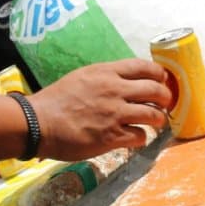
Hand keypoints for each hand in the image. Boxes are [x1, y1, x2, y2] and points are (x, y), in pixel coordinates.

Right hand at [28, 58, 171, 160]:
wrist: (39, 123)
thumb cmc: (55, 101)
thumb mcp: (81, 77)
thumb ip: (104, 78)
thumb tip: (122, 83)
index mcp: (106, 72)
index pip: (144, 66)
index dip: (159, 74)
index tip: (163, 80)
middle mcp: (114, 90)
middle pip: (156, 90)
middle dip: (165, 97)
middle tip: (165, 103)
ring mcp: (115, 114)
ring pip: (154, 115)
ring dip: (158, 119)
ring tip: (156, 122)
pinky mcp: (112, 136)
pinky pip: (140, 136)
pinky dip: (142, 138)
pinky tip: (135, 138)